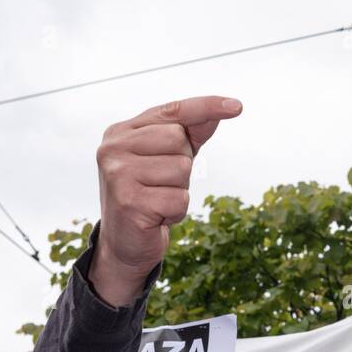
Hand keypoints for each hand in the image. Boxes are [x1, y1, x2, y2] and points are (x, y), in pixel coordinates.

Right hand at [91, 93, 243, 304]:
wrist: (124, 245)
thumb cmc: (149, 197)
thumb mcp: (168, 161)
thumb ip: (191, 134)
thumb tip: (224, 110)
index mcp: (121, 132)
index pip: (171, 111)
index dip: (205, 107)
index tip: (237, 106)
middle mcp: (114, 147)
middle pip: (178, 140)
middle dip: (182, 166)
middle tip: (161, 186)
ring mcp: (119, 174)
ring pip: (181, 170)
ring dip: (179, 192)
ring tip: (158, 202)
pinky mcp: (129, 202)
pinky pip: (179, 199)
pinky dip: (176, 213)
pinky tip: (157, 217)